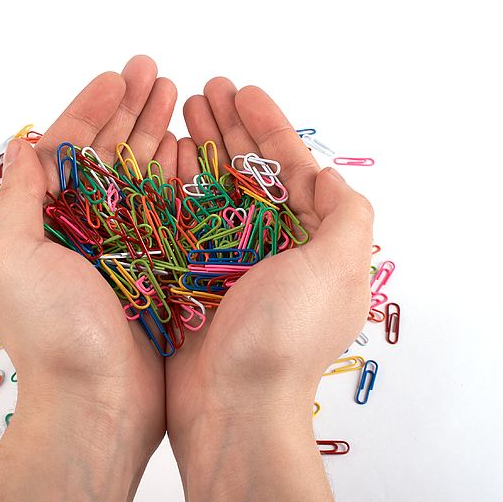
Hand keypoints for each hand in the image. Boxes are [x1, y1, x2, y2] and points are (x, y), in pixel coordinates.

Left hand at [0, 56, 176, 501]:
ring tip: (181, 98)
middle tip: (157, 72)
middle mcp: (85, 233)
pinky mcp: (161, 272)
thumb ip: (19, 198)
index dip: (92, 110)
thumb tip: (25, 145)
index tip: (118, 77)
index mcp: (45, 225)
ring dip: (159, 135)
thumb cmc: (53, 335)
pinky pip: (173, 215)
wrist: (100, 408)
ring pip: (145, 180)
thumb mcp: (13, 257)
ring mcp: (126, 252)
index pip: (68, 152)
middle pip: (110, 157)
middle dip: (131, 111)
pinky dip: (182, 180)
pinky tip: (196, 151)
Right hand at [166, 79, 373, 501]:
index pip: (293, 173)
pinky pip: (181, 224)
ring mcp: (229, 269)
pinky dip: (171, 190)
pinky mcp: (191, 284)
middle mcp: (273, 255)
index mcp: (313, 248)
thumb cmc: (284, 339)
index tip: (244, 93)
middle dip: (229, 130)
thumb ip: (345, 215)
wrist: (232, 410)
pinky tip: (157, 161)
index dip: (270, 129)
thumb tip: (328, 176)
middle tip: (203, 91)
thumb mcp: (336, 269)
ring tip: (177, 113)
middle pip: (249, 176)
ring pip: (212, 194)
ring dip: (198, 151)